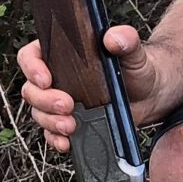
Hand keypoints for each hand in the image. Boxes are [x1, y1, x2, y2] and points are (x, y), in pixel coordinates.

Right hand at [16, 27, 143, 152]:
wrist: (151, 94)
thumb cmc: (138, 67)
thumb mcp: (133, 51)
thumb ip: (125, 40)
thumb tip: (115, 38)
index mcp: (63, 53)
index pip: (31, 56)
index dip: (31, 67)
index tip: (45, 79)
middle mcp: (57, 77)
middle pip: (32, 90)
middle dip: (45, 101)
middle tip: (67, 105)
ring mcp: (61, 101)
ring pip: (39, 113)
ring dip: (50, 122)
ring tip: (71, 126)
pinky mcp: (70, 121)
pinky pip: (51, 133)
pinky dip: (55, 139)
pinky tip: (67, 142)